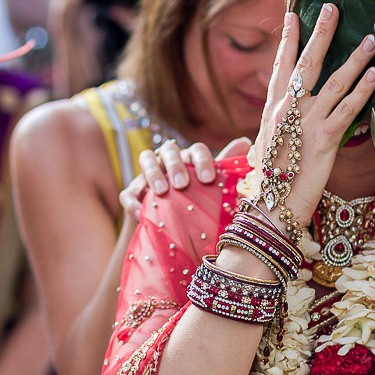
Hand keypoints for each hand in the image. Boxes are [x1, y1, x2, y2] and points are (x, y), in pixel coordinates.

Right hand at [120, 138, 251, 221]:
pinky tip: (140, 213)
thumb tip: (246, 142)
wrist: (173, 233)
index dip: (202, 160)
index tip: (209, 179)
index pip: (196, 150)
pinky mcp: (131, 194)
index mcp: (191, 159)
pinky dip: (132, 201)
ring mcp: (147, 175)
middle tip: (182, 184)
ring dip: (153, 173)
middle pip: (169, 150)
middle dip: (175, 165)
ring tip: (161, 192)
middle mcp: (168, 161)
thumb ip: (227, 167)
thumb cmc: (198, 205)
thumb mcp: (213, 189)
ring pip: (146, 160)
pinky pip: (128, 193)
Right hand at [254, 6, 374, 227]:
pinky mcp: (322, 140)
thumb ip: (279, 124)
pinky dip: (364, 90)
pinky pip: (347, 109)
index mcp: (273, 109)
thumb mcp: (268, 145)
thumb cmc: (273, 180)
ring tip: (372, 38)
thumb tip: (282, 111)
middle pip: (305, 63)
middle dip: (319, 33)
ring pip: (332, 82)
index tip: (293, 14)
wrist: (274, 207)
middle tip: (331, 7)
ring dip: (354, 58)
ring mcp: (304, 123)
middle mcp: (286, 110)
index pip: (281, 66)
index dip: (288, 40)